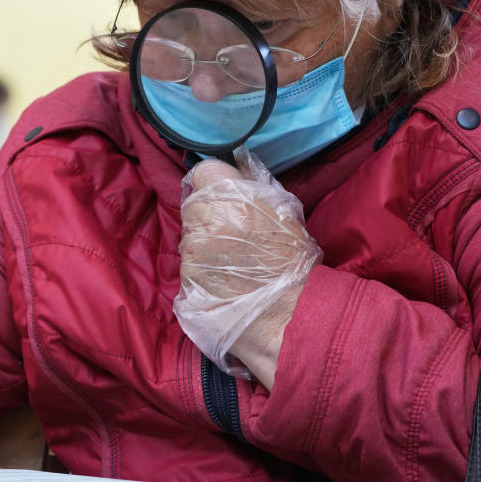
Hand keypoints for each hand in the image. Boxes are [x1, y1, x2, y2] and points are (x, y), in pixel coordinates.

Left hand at [174, 148, 321, 385]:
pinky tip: (225, 286)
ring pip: (189, 240)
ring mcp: (191, 254)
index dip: (212, 185)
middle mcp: (205, 221)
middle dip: (208, 217)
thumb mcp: (286, 212)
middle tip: (233, 239)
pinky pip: (188, 271)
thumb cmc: (295, 263)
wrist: (291, 318)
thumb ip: (257, 184)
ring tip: (233, 267)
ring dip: (204, 248)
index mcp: (230, 197)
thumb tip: (239, 163)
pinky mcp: (185, 282)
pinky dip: (202, 276)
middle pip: (193, 207)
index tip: (223, 198)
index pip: (202, 173)